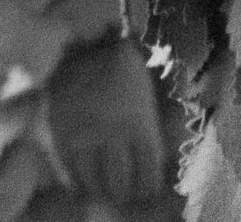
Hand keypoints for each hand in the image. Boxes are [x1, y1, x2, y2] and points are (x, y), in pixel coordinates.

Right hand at [45, 36, 163, 202]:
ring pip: (95, 180)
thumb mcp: (149, 80)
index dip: (149, 185)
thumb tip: (179, 136)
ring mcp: (85, 136)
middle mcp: (113, 133)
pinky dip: (78, 184)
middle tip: (127, 197)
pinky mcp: (61, 136)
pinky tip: (84, 187)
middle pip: (122, 180)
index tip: (148, 191)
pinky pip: (70, 171)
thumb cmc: (122, 62)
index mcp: (140, 121)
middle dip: (126, 193)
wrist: (81, 43)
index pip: (149, 169)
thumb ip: (158, 110)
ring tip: (106, 195)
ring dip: (102, 192)